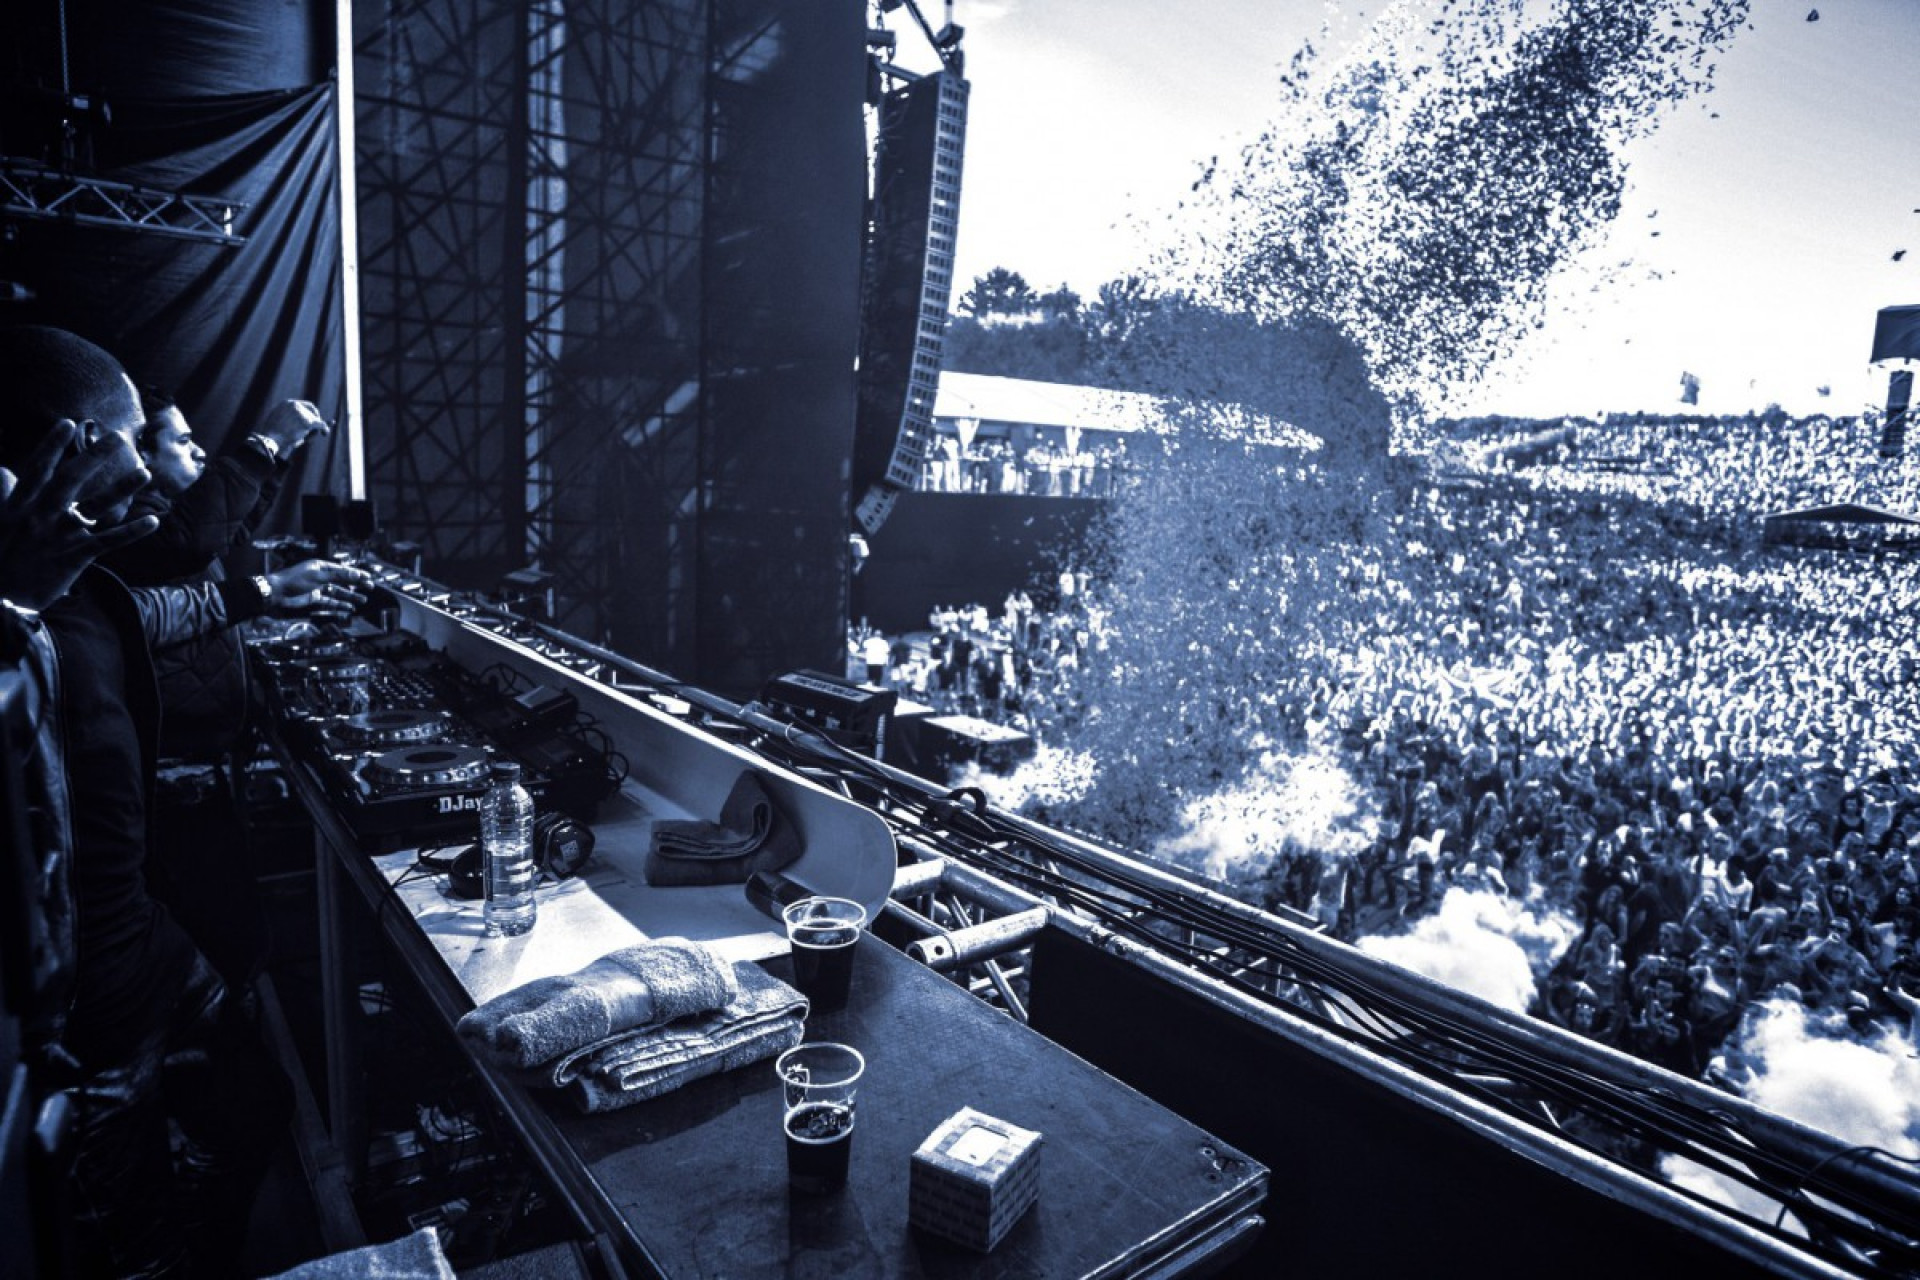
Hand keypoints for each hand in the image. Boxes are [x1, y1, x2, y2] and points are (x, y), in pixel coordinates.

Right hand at [0, 420, 157, 610]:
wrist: (0, 600)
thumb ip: (3, 494)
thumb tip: (4, 470)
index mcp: (19, 506)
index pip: (37, 469)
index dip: (51, 446)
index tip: (67, 423)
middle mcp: (41, 516)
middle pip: (71, 479)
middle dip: (94, 457)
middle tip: (117, 438)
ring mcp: (60, 536)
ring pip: (95, 507)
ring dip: (123, 489)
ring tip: (145, 472)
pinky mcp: (76, 556)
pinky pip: (109, 541)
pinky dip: (132, 531)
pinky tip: (153, 521)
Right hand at [256, 400, 329, 454]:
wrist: (270, 441)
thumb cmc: (274, 436)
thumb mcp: (281, 425)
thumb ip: (292, 421)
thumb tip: (305, 424)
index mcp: (286, 404)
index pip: (303, 405)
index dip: (310, 412)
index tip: (314, 418)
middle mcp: (294, 405)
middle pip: (311, 410)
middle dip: (315, 419)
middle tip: (318, 427)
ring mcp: (301, 413)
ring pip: (315, 419)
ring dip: (312, 430)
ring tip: (301, 438)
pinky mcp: (307, 423)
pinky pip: (321, 424)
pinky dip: (324, 428)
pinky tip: (325, 433)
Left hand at [267, 558, 371, 615]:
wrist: (276, 594)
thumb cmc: (293, 581)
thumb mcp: (318, 576)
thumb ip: (338, 576)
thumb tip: (355, 574)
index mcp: (321, 567)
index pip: (343, 570)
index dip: (356, 574)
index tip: (368, 578)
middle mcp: (320, 576)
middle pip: (342, 581)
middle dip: (356, 585)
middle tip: (369, 588)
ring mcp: (317, 588)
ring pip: (338, 592)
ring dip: (350, 596)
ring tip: (362, 600)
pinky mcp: (314, 599)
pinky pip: (330, 602)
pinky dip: (339, 605)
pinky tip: (348, 608)